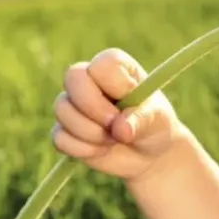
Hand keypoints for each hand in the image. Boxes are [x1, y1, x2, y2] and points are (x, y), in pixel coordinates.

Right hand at [52, 47, 184, 181]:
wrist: (148, 154)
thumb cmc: (155, 125)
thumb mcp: (157, 118)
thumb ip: (141, 119)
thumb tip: (120, 128)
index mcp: (116, 67)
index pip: (101, 64)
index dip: (111, 85)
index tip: (127, 104)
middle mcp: (91, 79)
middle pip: (72, 77)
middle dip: (92, 107)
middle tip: (113, 126)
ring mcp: (74, 104)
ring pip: (63, 110)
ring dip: (91, 133)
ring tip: (115, 139)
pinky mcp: (64, 129)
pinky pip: (60, 138)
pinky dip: (83, 149)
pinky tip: (102, 149)